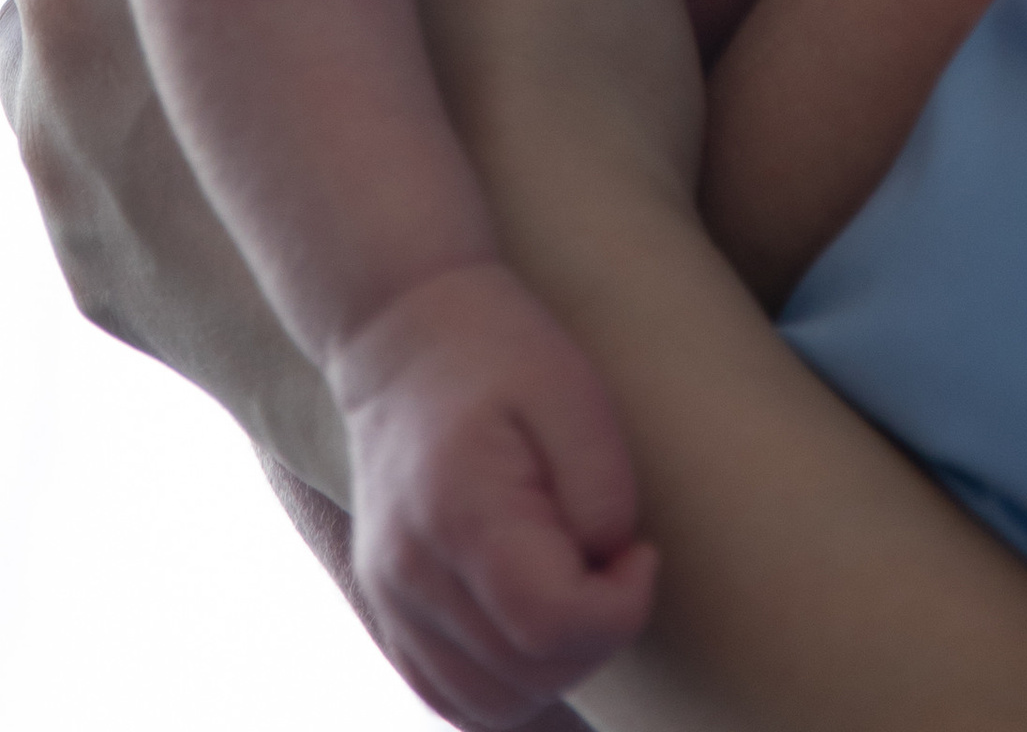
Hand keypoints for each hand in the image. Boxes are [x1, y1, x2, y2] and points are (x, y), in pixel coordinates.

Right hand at [337, 259, 655, 726]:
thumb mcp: (573, 395)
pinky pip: (451, 697)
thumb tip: (605, 574)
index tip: (640, 552)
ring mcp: (389, 599)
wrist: (403, 333)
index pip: (552, 626)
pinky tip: (538, 629)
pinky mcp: (387, 611)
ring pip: (489, 707)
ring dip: (555, 672)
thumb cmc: (500, 352)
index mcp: (460, 513)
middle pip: (526, 677)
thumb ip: (601, 495)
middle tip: (613, 566)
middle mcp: (409, 572)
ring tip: (576, 591)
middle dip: (595, 639)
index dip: (620, 609)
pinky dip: (506, 687)